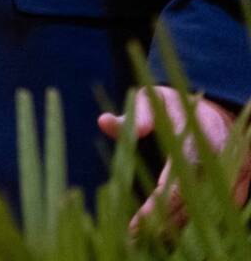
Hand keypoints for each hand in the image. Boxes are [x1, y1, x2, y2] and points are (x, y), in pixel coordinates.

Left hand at [98, 87, 248, 230]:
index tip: (135, 223)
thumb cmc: (175, 108)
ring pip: (211, 214)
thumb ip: (134, 116)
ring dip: (182, 230)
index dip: (156, 207)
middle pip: (196, 206)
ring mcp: (237, 177)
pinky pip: (222, 212)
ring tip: (151, 239)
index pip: (179, 185)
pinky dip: (199, 225)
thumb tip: (105, 122)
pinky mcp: (240, 187)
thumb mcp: (153, 102)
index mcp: (202, 140)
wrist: (213, 111)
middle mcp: (224, 162)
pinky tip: (174, 233)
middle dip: (166, 225)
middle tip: (137, 237)